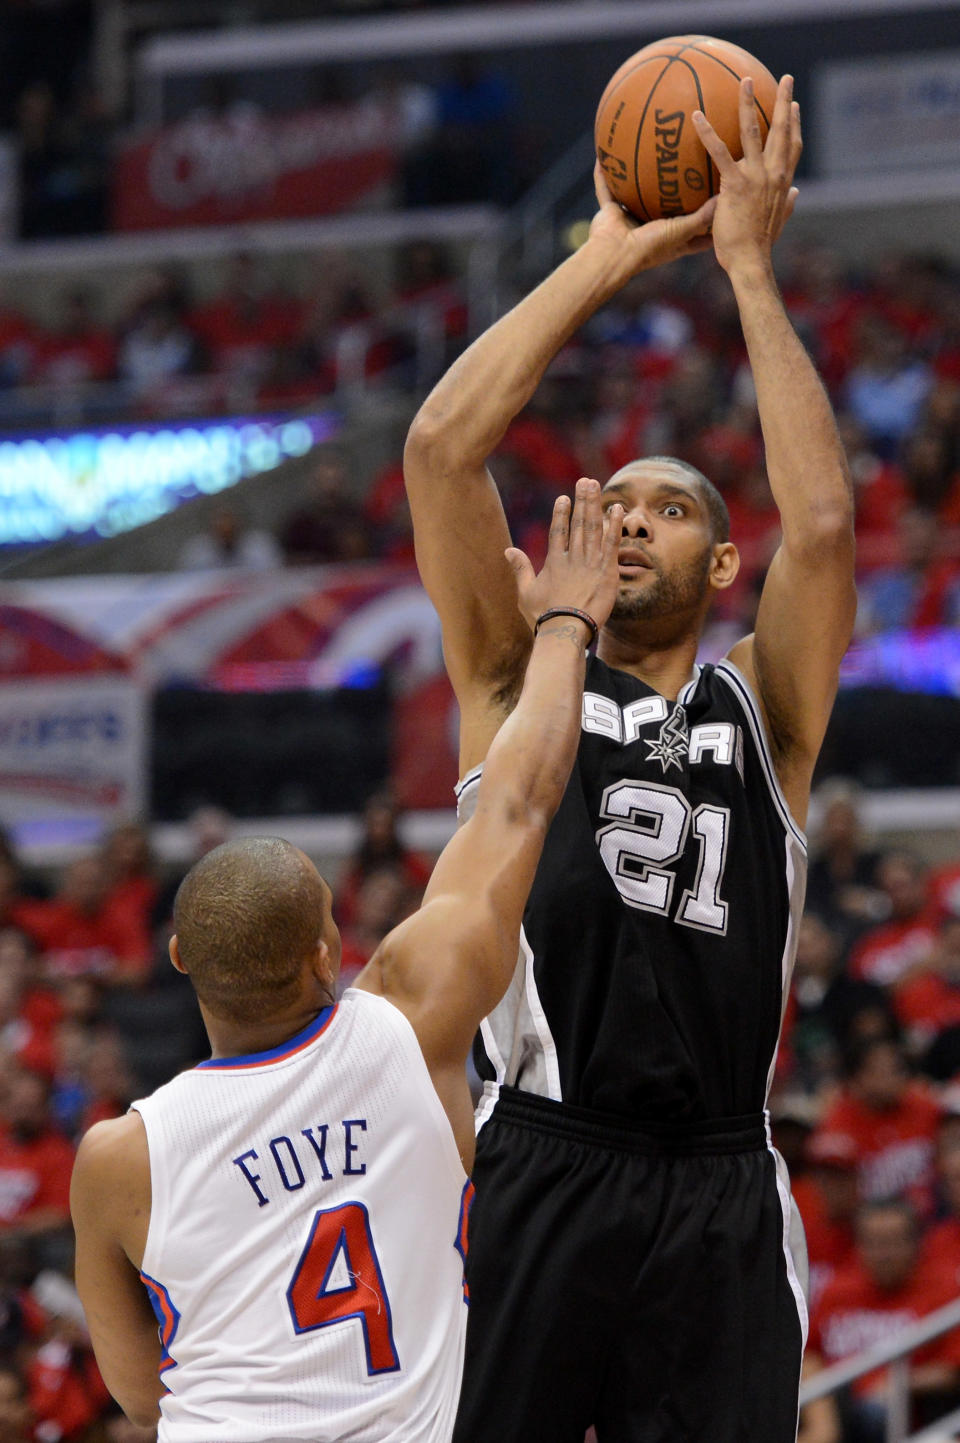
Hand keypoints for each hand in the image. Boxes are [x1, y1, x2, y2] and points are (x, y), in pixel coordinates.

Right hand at [505, 478, 622, 637]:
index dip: (561, 514)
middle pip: (578, 523)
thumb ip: (520, 568)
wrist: (566, 630)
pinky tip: (617, 508)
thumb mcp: (525, 592)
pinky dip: (615, 525)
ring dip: (595, 505)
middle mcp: (573, 558)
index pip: (558, 531)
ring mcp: (591, 563)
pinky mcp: (607, 571)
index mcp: (554, 562)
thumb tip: (508, 550)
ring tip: (596, 486)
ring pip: (594, 528)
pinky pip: (612, 543)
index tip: (563, 498)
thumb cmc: (544, 616)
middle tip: (586, 481)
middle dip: (582, 500)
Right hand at [588, 163, 716, 280]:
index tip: (723, 209)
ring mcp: (629, 221)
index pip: (696, 235)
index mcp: (670, 241)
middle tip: (690, 174)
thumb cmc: (650, 247)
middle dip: (676, 198)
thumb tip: (724, 196)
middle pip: (667, 212)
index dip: (710, 225)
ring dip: (636, 181)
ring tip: (646, 157)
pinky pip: (605, 190)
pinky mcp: (610, 214)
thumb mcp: (682, 231)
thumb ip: (703, 215)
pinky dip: (602, 176)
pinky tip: (604, 157)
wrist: (615, 255)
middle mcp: (651, 231)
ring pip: (635, 197)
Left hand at [692, 74, 801, 277]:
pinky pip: (719, 152)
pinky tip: (696, 116)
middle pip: (782, 130)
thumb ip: (788, 205)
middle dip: (784, 101)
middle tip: (785, 79)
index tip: (794, 107)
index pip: (793, 146)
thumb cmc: (760, 247)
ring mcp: (755, 177)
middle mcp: (773, 174)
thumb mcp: (778, 222)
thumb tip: (797, 194)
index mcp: (783, 182)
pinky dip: (707, 133)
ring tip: (744, 81)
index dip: (795, 125)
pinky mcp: (734, 185)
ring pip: (753, 131)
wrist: (750, 261)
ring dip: (748, 104)